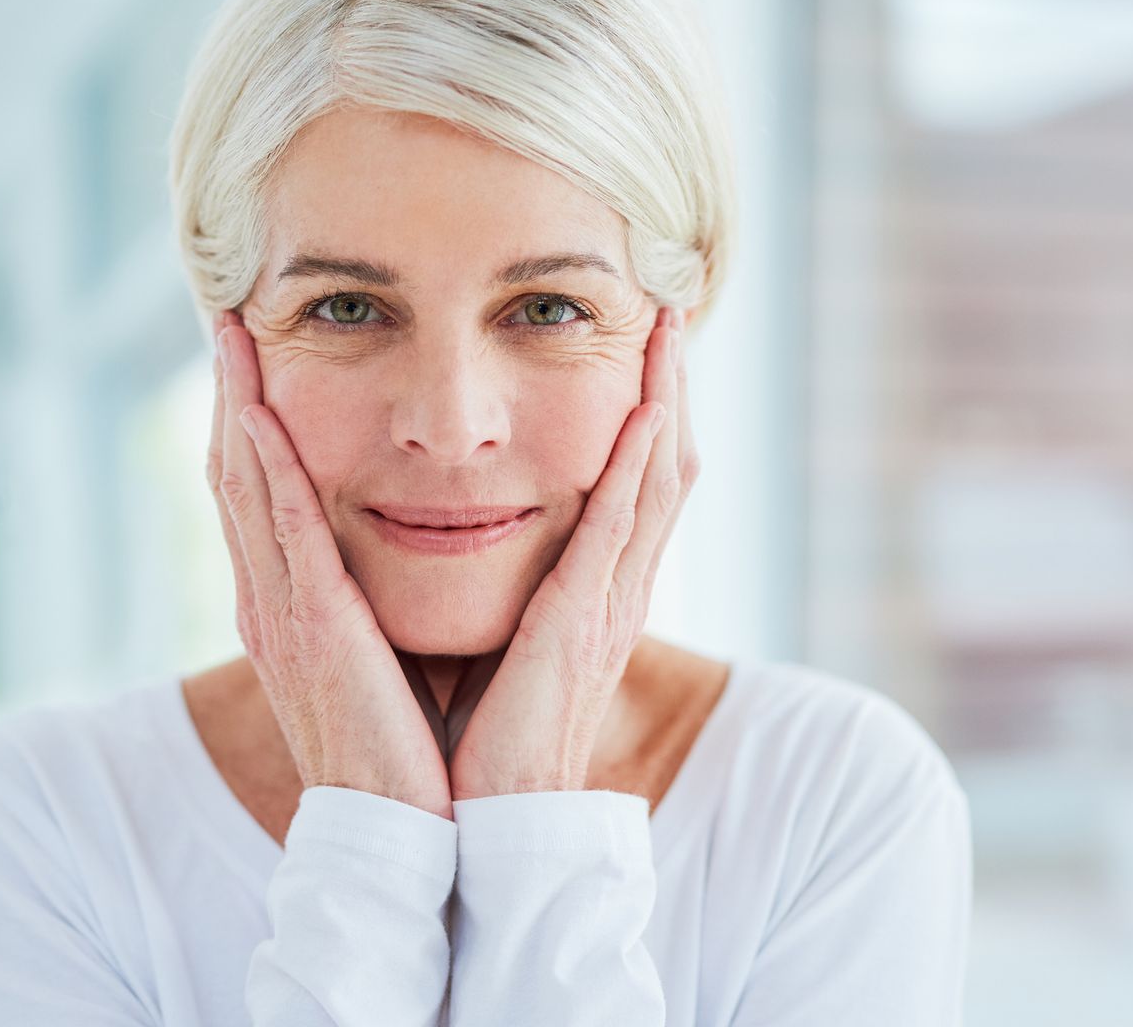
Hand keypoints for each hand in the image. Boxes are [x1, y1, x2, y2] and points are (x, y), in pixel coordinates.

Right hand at [209, 311, 453, 817]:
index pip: (260, 495)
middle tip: (224, 319)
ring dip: (235, 406)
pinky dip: (266, 463)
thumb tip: (393, 563)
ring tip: (230, 334)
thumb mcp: (379, 660)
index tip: (250, 358)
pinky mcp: (313, 625)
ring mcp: (283, 612)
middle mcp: (272, 602)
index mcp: (291, 608)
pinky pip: (283, 526)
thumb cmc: (403, 751)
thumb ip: (372, 607)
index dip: (247, 423)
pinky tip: (255, 409)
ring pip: (247, 485)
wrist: (398, 833)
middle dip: (227, 395)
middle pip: (237, 475)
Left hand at [447, 305, 698, 799]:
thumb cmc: (477, 739)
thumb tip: (458, 536)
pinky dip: (637, 467)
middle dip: (672, 386)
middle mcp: (612, 591)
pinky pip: (618, 530)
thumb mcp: (493, 642)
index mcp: (590, 594)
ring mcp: (605, 605)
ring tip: (671, 328)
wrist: (483, 822)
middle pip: (662, 466)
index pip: (633, 484)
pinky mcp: (582, 623)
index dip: (648, 412)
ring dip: (668, 399)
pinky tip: (649, 409)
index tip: (644, 346)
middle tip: (673, 310)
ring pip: (655, 481)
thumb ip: (497, 588)